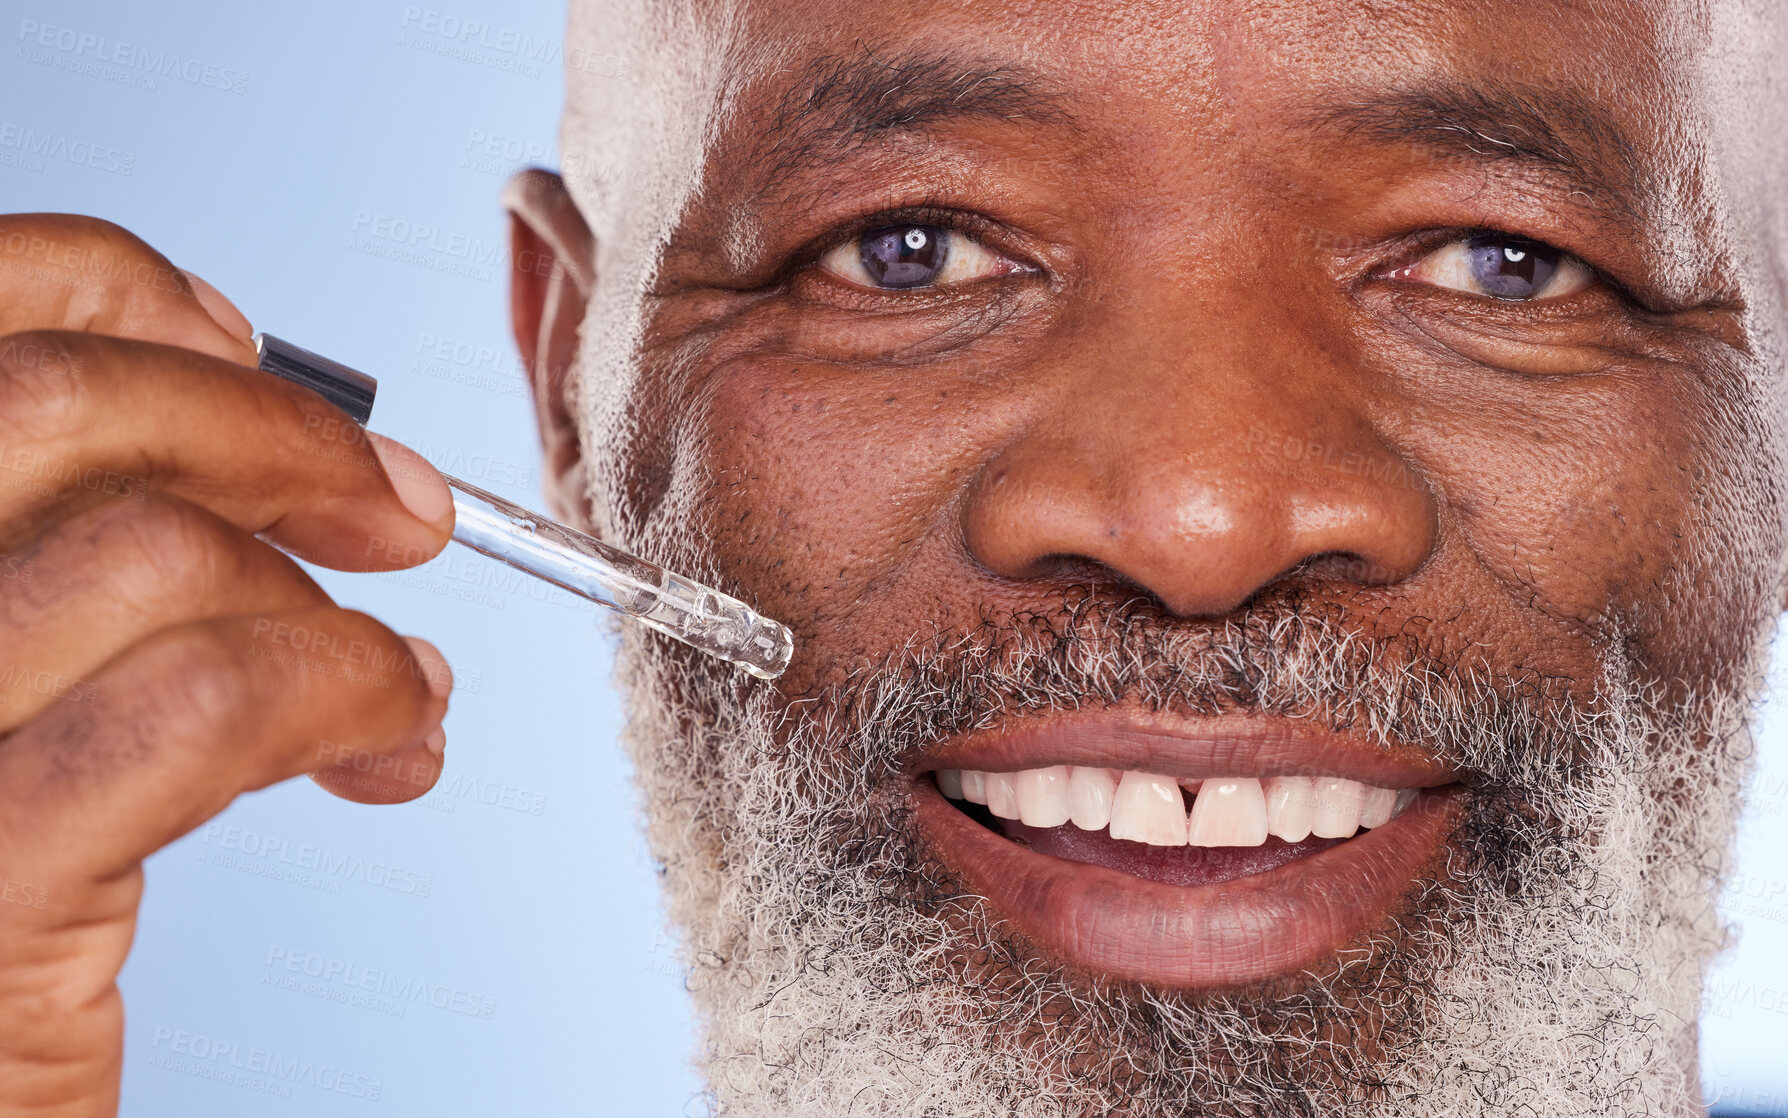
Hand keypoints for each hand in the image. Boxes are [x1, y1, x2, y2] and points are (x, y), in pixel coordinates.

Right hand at [0, 214, 456, 1115]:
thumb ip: (61, 549)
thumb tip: (236, 410)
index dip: (121, 295)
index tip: (248, 349)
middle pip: (62, 406)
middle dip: (278, 434)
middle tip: (400, 510)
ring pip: (154, 552)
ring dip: (325, 606)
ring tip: (394, 680)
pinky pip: (206, 707)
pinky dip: (341, 691)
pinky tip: (385, 738)